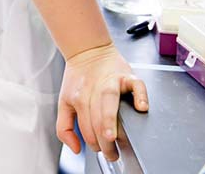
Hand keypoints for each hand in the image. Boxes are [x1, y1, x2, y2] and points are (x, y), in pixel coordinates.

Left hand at [56, 42, 148, 161]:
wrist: (87, 50)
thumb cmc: (78, 80)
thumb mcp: (64, 102)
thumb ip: (64, 127)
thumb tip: (75, 149)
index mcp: (78, 98)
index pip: (86, 127)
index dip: (93, 143)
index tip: (100, 150)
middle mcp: (93, 89)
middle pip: (97, 117)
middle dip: (103, 140)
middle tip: (111, 153)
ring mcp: (111, 81)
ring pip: (109, 100)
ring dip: (110, 118)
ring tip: (113, 136)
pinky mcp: (126, 75)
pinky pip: (136, 84)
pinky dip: (140, 95)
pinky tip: (141, 107)